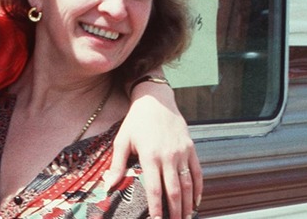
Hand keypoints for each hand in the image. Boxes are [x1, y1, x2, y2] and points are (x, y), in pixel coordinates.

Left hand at [106, 81, 202, 218]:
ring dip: (188, 204)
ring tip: (185, 218)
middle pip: (174, 190)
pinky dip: (199, 189)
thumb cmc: (135, 121)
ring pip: (188, 184)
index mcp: (150, 156)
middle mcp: (169, 156)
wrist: (156, 100)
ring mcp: (182, 153)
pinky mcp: (191, 148)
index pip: (155, 188)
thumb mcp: (122, 140)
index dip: (156, 207)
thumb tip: (107, 186)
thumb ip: (116, 165)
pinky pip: (197, 172)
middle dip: (174, 211)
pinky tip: (196, 201)